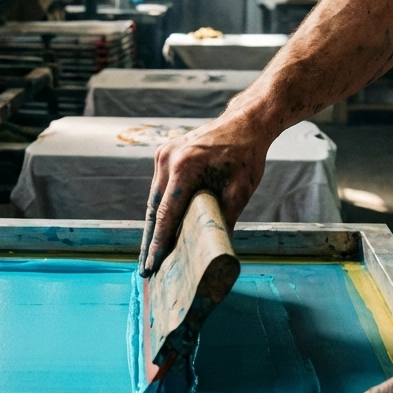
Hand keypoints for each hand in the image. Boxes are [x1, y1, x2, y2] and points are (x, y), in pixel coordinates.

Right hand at [139, 110, 271, 275]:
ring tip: (151, 255)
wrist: (244, 123)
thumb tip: (217, 252)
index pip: (166, 214)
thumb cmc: (246, 156)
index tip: (151, 265)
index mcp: (185, 167)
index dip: (158, 243)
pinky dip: (159, 208)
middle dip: (150, 241)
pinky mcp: (164, 153)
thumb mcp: (241, 190)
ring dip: (152, 226)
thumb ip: (226, 219)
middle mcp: (168, 159)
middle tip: (146, 270)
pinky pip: (159, 188)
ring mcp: (163, 154)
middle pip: (154, 209)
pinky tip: (159, 229)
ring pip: (154, 199)